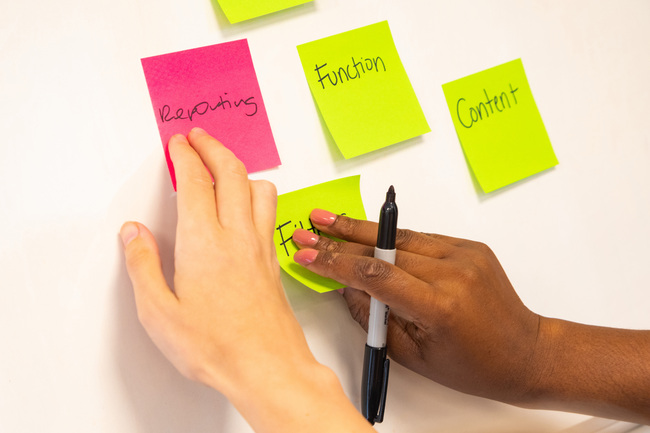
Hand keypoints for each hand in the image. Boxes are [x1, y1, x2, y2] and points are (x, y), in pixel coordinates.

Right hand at [119, 130, 373, 432]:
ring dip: (240, 168)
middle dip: (213, 147)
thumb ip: (143, 267)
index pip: (195, 181)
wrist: (267, 367)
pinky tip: (248, 204)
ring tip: (224, 166)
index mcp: (204, 243)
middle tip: (199, 138)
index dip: (185, 155)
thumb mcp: (159, 314)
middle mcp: (237, 236)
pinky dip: (256, 193)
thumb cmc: (217, 346)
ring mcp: (260, 246)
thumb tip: (134, 235)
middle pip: (232, 172)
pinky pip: (269, 211)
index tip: (178, 143)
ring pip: (259, 188)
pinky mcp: (272, 260)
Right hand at [292, 209, 540, 404]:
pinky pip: (421, 239)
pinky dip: (392, 239)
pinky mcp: (469, 246)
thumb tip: (345, 288)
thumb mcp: (414, 355)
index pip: (375, 275)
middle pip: (383, 249)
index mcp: (440, 306)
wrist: (526, 352)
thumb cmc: (473, 366)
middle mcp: (453, 273)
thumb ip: (375, 319)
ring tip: (329, 221)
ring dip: (362, 230)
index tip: (308, 256)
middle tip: (309, 229)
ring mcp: (464, 255)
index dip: (336, 263)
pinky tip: (366, 235)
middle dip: (340, 239)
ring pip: (401, 237)